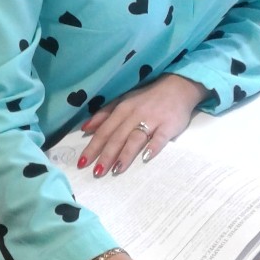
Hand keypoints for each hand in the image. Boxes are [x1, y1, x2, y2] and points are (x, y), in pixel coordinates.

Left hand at [77, 73, 208, 176]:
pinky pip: (160, 138)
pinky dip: (153, 147)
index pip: (104, 131)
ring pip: (135, 138)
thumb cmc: (147, 99)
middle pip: (117, 137)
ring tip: (116, 170)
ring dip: (125, 154)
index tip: (82, 163)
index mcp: (122, 109)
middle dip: (106, 155)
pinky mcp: (169, 125)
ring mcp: (152, 120)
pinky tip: (145, 158)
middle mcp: (134, 114)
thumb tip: (84, 128)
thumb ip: (104, 115)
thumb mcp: (123, 101)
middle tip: (96, 172)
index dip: (92, 147)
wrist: (177, 87)